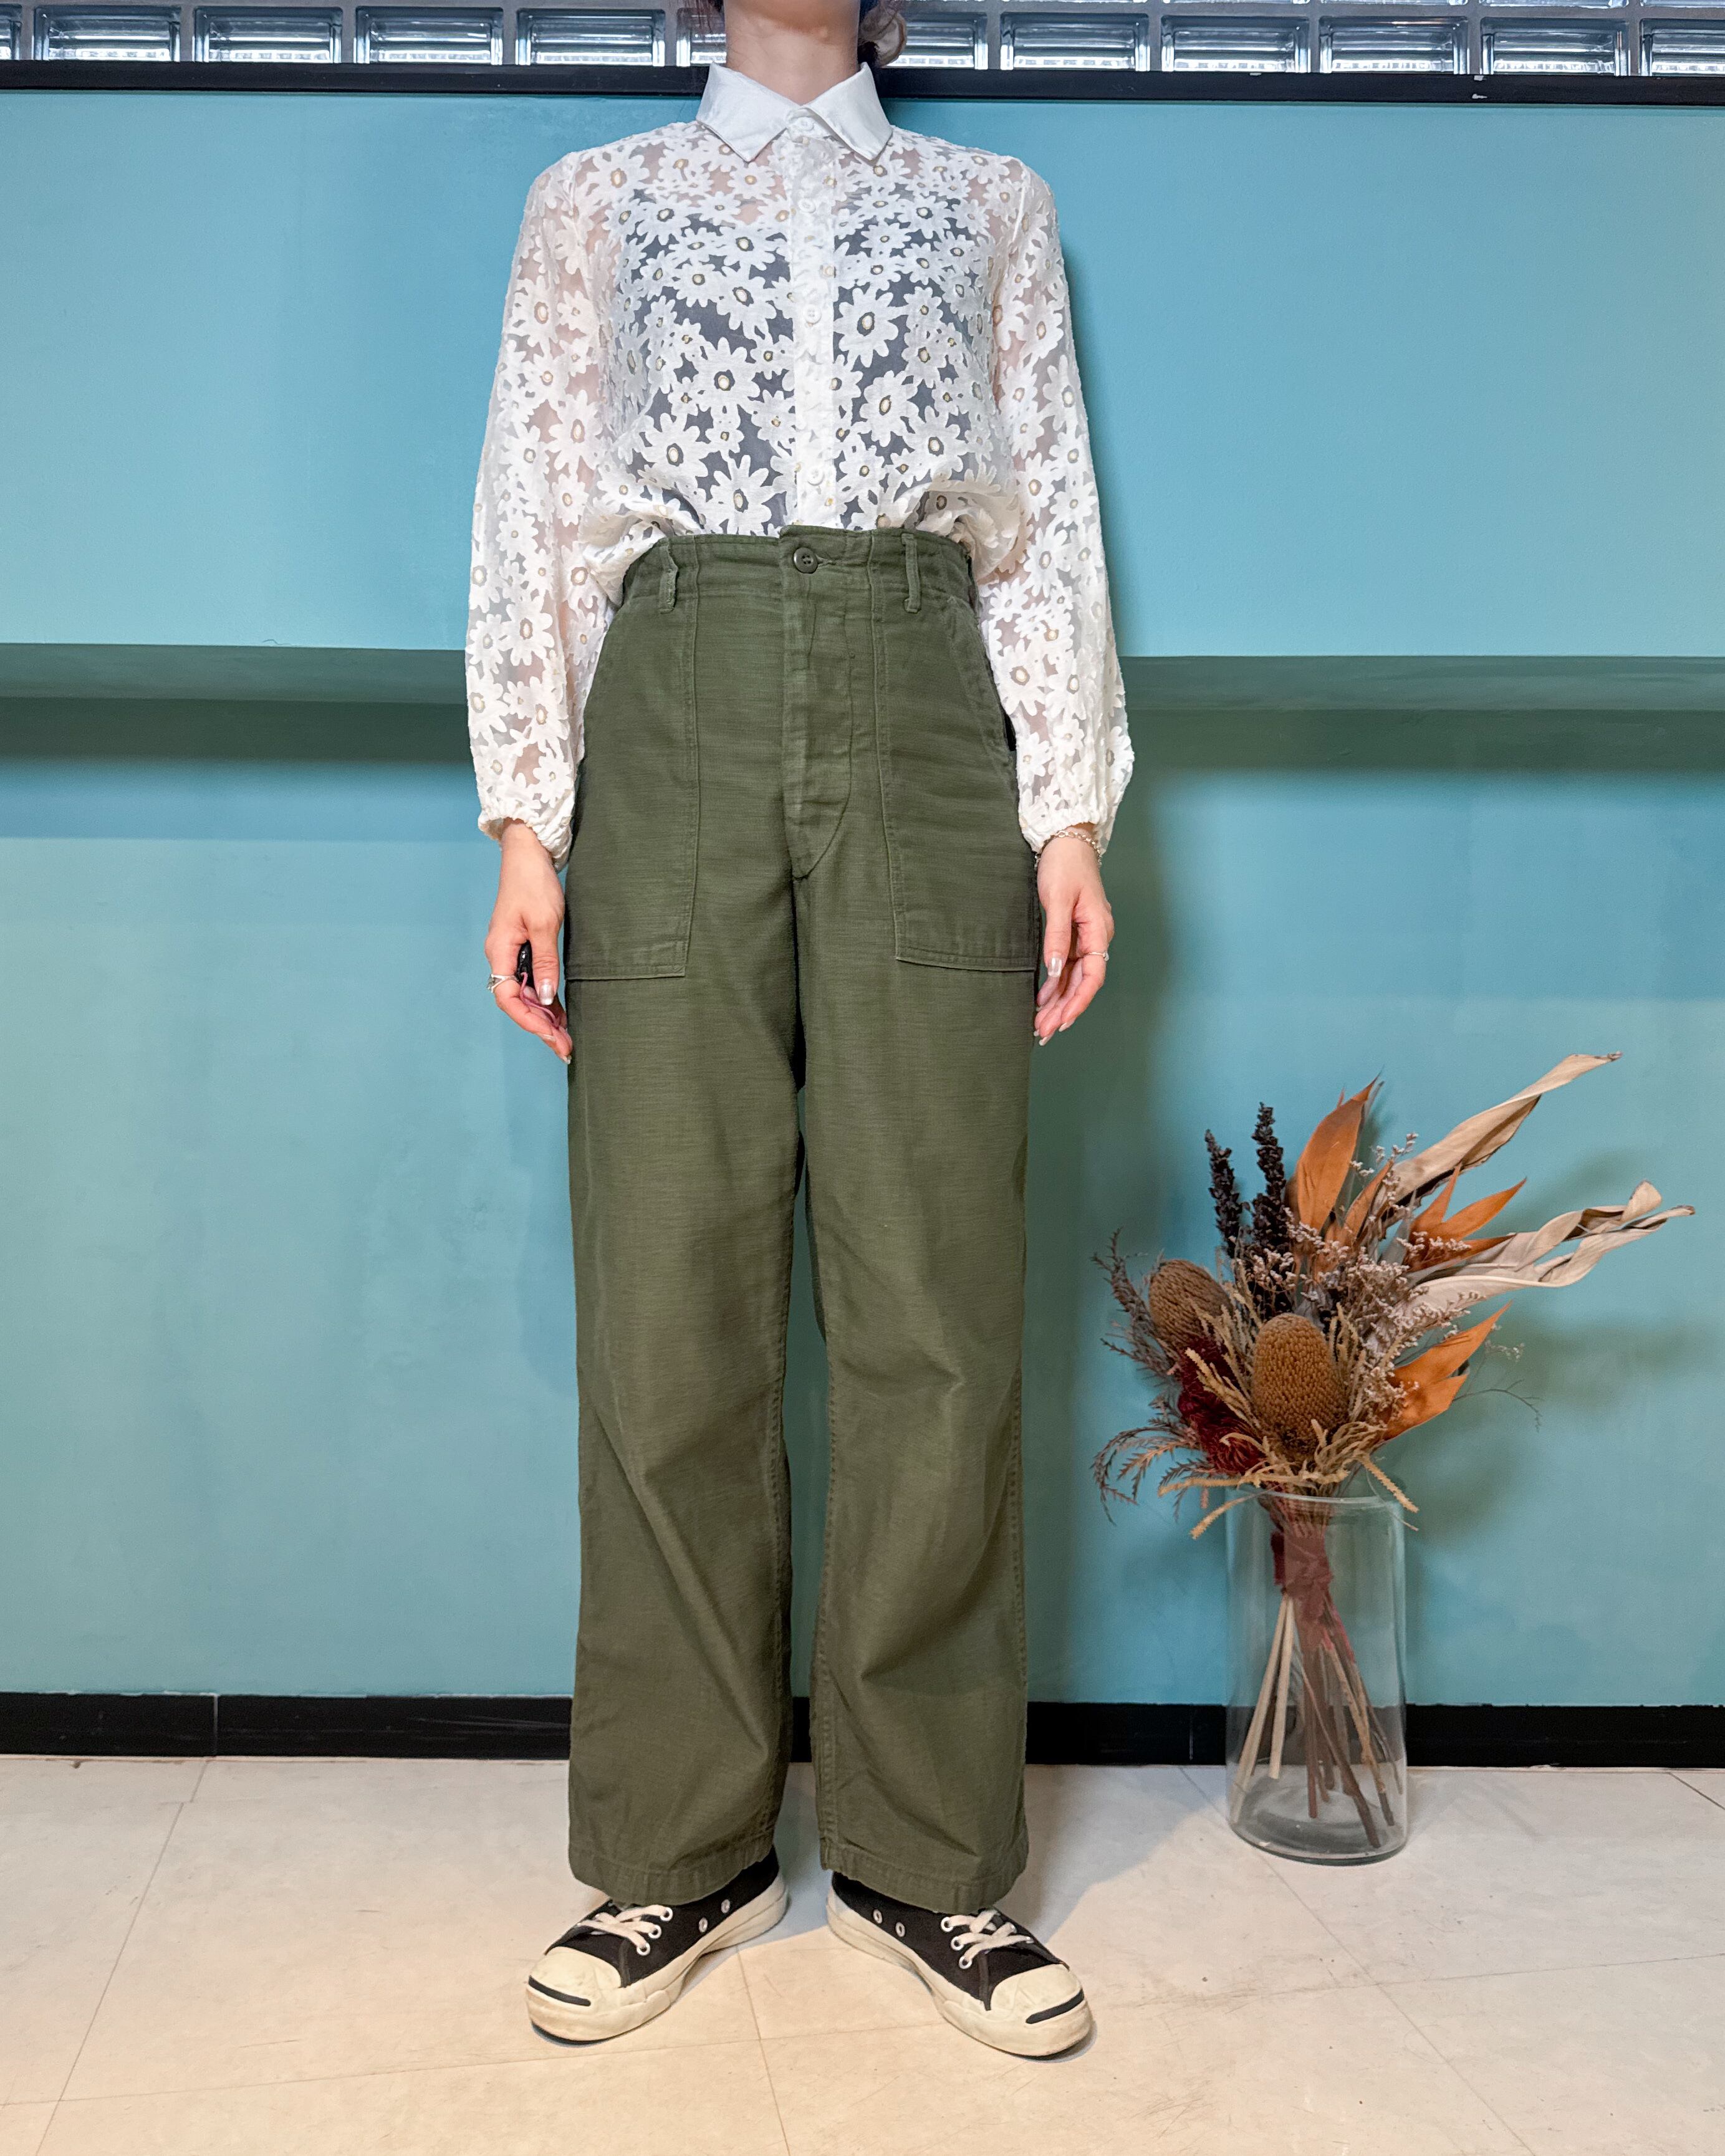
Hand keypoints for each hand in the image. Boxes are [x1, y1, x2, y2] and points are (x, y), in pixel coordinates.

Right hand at [485, 821, 571, 1063]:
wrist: (528, 854)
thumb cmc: (534, 883)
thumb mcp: (544, 923)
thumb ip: (545, 962)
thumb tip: (544, 997)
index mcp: (499, 951)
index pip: (508, 997)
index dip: (529, 1020)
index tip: (552, 1036)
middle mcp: (501, 956)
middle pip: (517, 1001)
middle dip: (540, 1027)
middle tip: (565, 1049)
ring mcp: (512, 953)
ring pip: (524, 994)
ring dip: (544, 1017)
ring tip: (565, 1038)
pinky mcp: (523, 947)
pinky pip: (531, 980)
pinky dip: (545, 999)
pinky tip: (559, 1015)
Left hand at [1034, 828, 1112, 1044]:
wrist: (1066, 841)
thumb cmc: (1065, 866)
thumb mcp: (1058, 900)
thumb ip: (1057, 936)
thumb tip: (1055, 969)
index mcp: (1099, 930)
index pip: (1093, 976)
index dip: (1078, 1002)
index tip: (1061, 1022)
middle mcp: (1096, 937)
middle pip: (1083, 983)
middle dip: (1064, 1010)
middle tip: (1043, 1032)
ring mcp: (1085, 937)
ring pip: (1074, 978)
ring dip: (1059, 1003)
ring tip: (1041, 1025)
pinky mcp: (1073, 934)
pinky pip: (1067, 967)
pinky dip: (1055, 986)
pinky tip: (1042, 1001)